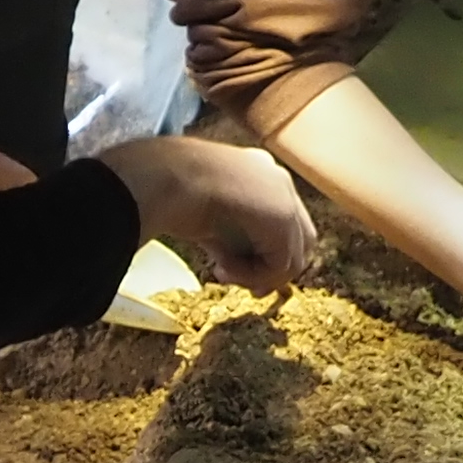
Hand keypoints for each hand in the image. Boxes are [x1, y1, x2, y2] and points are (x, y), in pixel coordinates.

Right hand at [95, 134, 313, 288]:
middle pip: (298, 241)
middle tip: (250, 290)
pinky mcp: (283, 215)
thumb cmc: (171, 196)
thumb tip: (235, 267)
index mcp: (258, 172)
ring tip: (223, 273)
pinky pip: (280, 264)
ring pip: (292, 256)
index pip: (280, 222)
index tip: (234, 270)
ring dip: (257, 276)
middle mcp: (276, 180)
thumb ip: (230, 242)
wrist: (164, 180)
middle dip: (272, 271)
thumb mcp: (206, 222)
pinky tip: (221, 267)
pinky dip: (252, 276)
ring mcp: (284, 195)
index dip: (265, 255)